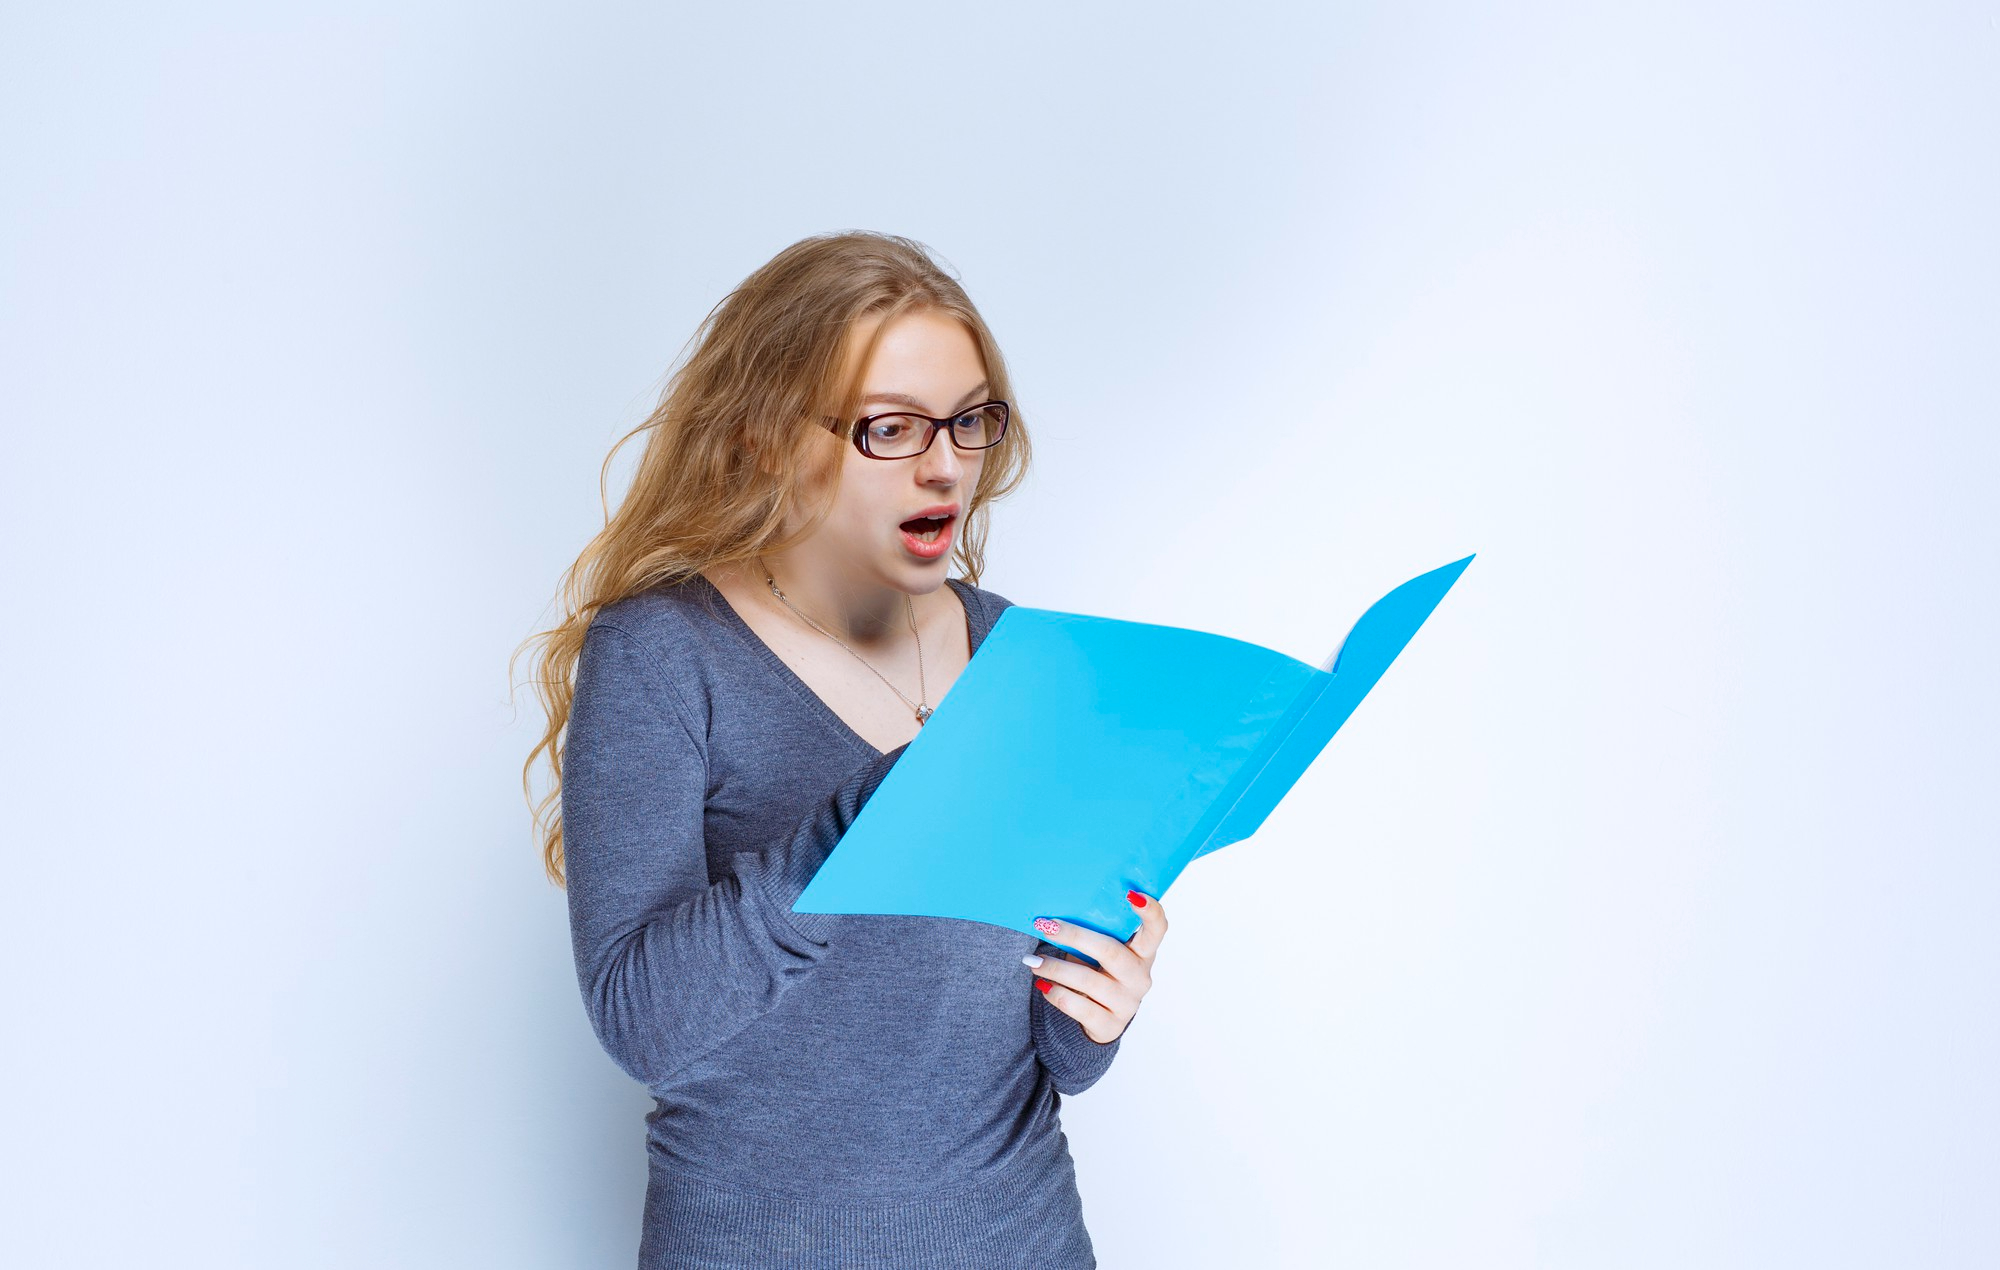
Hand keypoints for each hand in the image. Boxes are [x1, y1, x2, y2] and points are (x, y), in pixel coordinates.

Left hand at [1026, 891, 1167, 1043]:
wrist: (1099, 1021)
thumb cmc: (1098, 974)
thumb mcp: (1101, 954)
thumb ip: (1094, 935)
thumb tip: (1056, 914)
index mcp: (1143, 952)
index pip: (1157, 929)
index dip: (1149, 911)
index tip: (1130, 893)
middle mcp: (1140, 977)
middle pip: (1110, 951)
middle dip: (1074, 936)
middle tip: (1045, 926)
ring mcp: (1128, 1003)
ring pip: (1088, 981)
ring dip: (1056, 969)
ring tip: (1033, 962)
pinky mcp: (1110, 1025)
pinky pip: (1080, 1007)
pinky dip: (1057, 994)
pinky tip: (1043, 986)